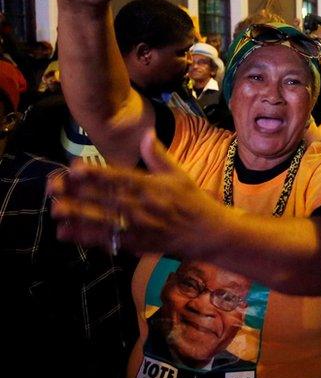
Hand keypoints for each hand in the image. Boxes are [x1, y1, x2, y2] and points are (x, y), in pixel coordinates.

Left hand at [48, 130, 225, 256]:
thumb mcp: (179, 174)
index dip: (97, 173)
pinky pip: (108, 240)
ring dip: (79, 216)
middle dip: (79, 194)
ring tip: (56, 211)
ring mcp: (140, 227)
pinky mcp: (137, 244)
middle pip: (107, 199)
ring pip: (104, 220)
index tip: (76, 168)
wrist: (209, 234)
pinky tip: (67, 233)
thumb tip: (146, 133)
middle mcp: (144, 206)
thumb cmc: (194, 202)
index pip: (120, 178)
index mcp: (153, 187)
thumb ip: (159, 155)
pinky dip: (87, 237)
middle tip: (54, 187)